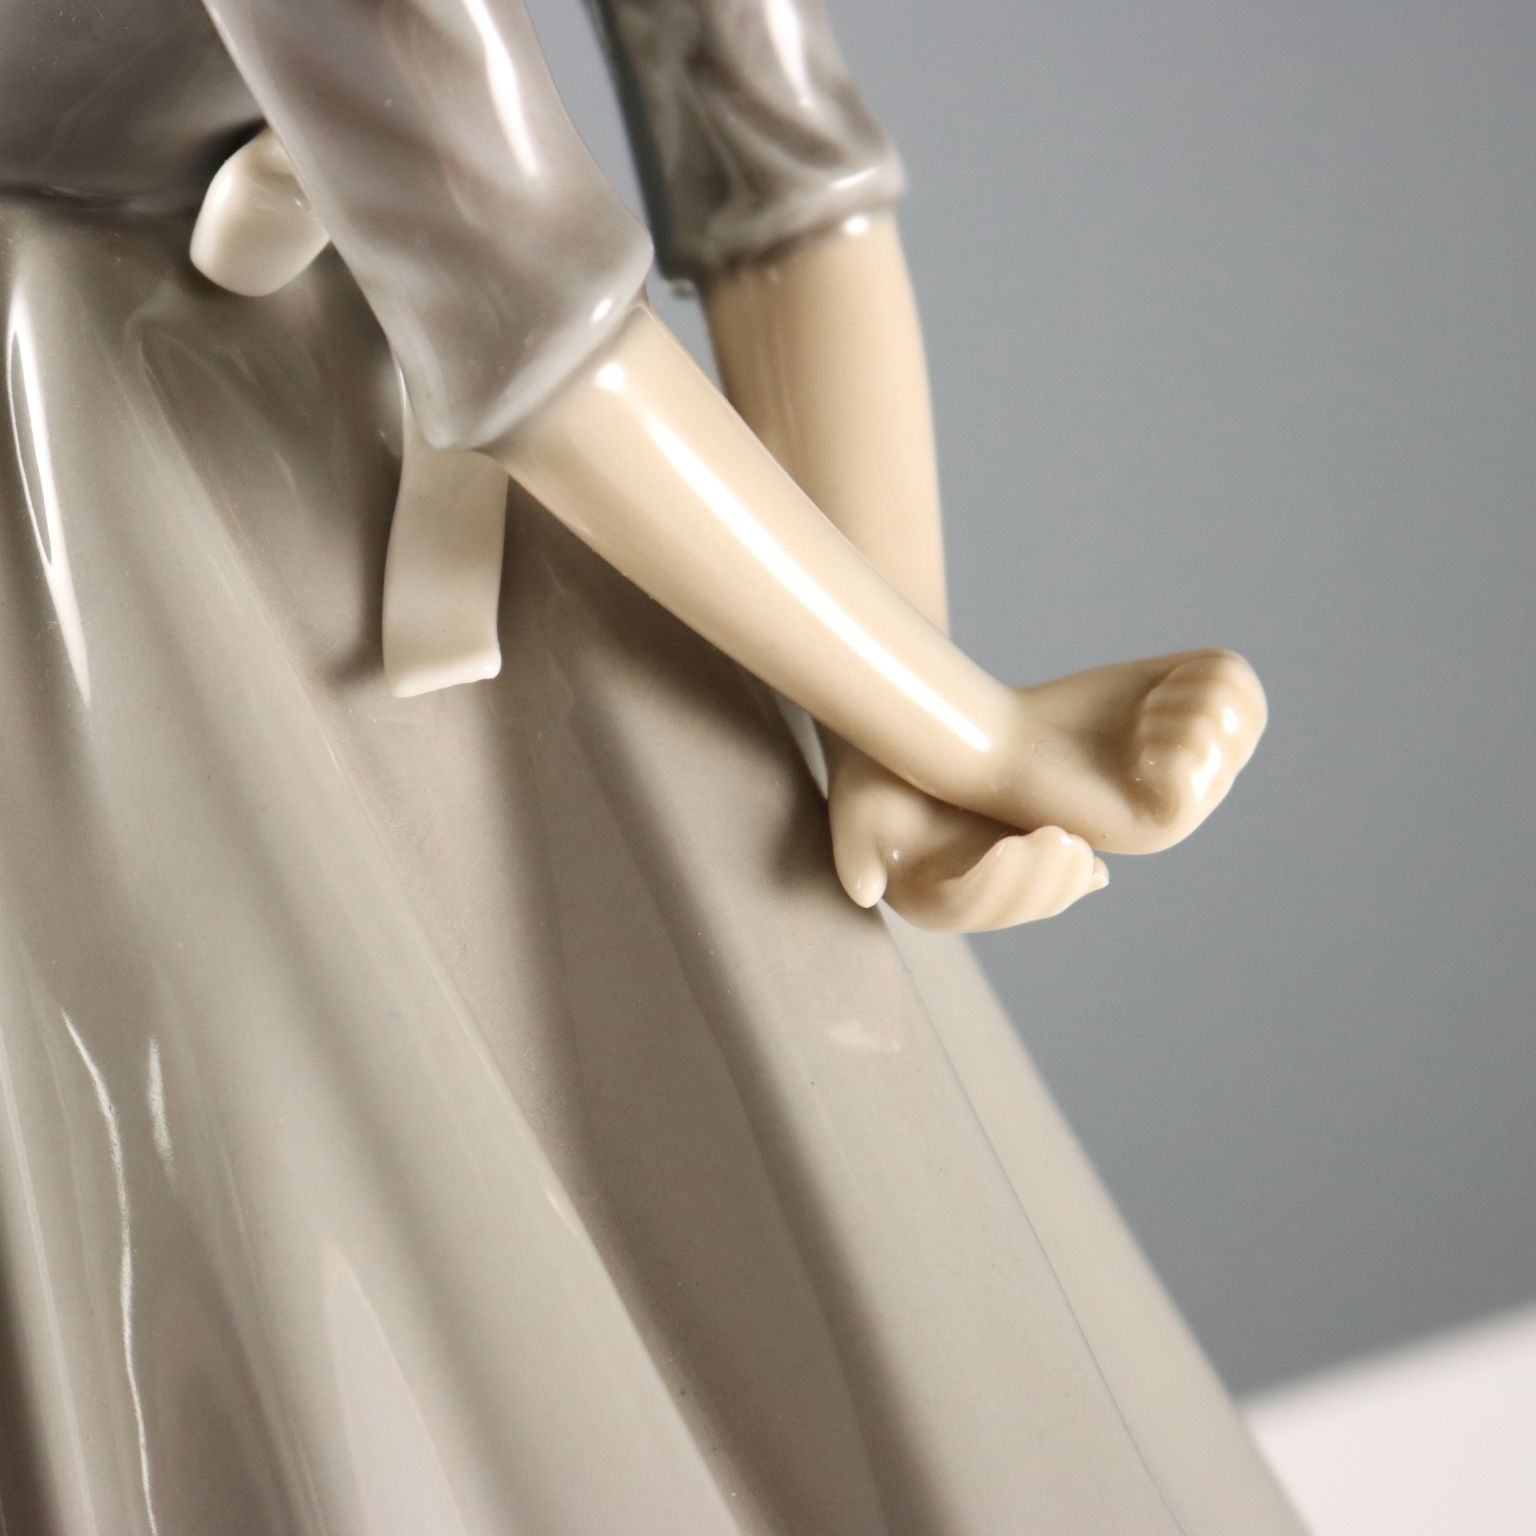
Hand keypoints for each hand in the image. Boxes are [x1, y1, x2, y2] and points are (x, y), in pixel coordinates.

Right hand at [826, 746, 1106, 931]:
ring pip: (1038, 902)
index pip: (962, 906)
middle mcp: (964, 902)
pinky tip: (1098, 867)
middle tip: (1065, 846)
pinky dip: (1078, 879)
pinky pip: (1056, 883)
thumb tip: (866, 894)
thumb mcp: (855, 807)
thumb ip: (854, 853)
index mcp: (923, 897)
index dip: (993, 884)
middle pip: (1008, 911)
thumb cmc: (874, 773)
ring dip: (1064, 884)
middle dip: (1040, 884)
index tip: (1014, 846)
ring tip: (1082, 850)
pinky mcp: (1027, 866)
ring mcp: (1000, 886)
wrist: (906, 749)